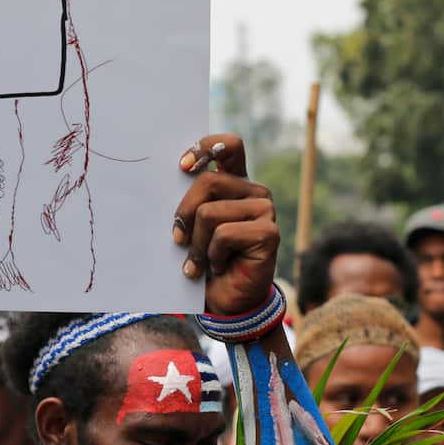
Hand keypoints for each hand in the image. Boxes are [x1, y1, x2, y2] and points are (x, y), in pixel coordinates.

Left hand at [172, 134, 277, 315]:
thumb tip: (174, 178)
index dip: (205, 147)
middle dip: (183, 214)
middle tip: (179, 239)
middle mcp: (253, 191)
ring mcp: (265, 209)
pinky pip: (223, 234)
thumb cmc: (203, 259)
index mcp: (235, 182)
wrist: (224, 299)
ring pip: (209, 213)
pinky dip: (212, 255)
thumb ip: (189, 201)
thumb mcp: (191, 225)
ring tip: (201, 260)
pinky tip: (219, 266)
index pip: (228, 146)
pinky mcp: (269, 232)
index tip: (181, 166)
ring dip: (196, 243)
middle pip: (207, 182)